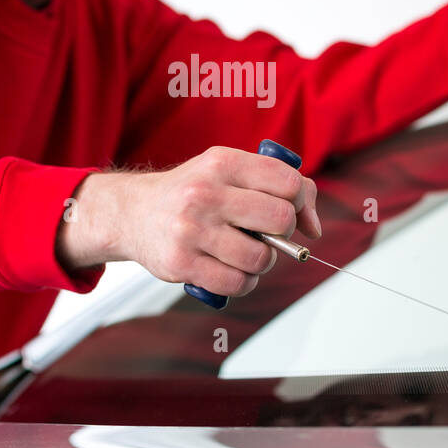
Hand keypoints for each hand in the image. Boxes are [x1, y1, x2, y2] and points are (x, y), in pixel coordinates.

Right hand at [56, 146, 320, 299]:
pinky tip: (231, 270)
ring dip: (261, 262)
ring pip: (260, 258)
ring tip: (244, 253)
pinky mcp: (181, 263)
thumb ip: (279, 186)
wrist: (134, 213)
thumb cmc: (191, 193)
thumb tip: (313, 227)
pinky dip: (243, 282)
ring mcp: (191, 229)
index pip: (289, 183)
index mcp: (223, 164)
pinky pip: (236, 284)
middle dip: (282, 234)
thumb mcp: (230, 171)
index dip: (301, 203)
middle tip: (266, 234)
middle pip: (280, 221)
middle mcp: (205, 193)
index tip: (293, 214)